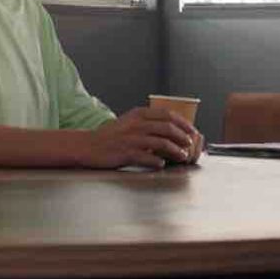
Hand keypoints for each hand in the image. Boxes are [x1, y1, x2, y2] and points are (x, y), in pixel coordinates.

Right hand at [80, 107, 200, 169]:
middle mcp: (136, 124)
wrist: (87, 146)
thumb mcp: (129, 121)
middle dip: (183, 137)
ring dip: (175, 150)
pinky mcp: (126, 153)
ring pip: (161, 143)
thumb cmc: (110, 136)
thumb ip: (148, 122)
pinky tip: (162, 164)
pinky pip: (148, 158)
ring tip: (182, 156)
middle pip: (168, 128)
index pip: (167, 115)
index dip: (183, 123)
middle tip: (190, 144)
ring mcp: (131, 139)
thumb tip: (171, 128)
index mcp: (139, 114)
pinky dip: (158, 162)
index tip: (192, 130)